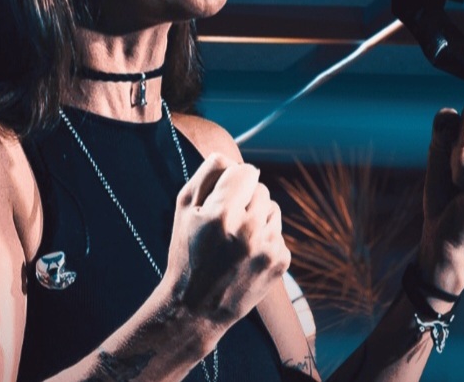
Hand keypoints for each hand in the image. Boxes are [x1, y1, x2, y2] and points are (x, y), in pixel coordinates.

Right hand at [161, 153, 289, 327]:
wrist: (197, 307)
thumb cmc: (187, 253)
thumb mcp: (183, 209)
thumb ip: (206, 174)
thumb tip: (229, 157)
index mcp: (222, 213)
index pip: (246, 171)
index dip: (233, 181)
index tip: (224, 195)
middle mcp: (248, 229)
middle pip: (261, 189)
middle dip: (245, 199)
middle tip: (226, 222)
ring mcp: (267, 248)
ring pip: (273, 210)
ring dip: (257, 218)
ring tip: (236, 239)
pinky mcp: (280, 263)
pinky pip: (279, 234)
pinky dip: (265, 240)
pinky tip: (246, 256)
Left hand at [419, 105, 463, 295]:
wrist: (443, 233)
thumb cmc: (445, 195)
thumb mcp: (441, 153)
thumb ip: (444, 128)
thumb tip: (451, 114)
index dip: (454, 135)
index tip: (460, 162)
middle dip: (454, 147)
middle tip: (461, 176)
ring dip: (454, 161)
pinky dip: (456, 170)